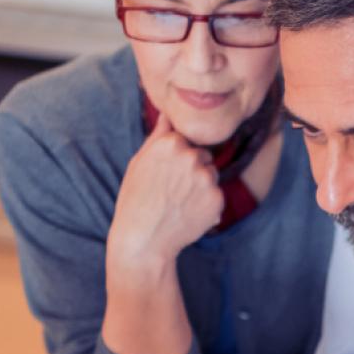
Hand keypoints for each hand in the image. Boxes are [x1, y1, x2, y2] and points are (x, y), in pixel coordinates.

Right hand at [107, 111, 223, 271]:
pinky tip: (189, 214)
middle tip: (172, 191)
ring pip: (212, 174)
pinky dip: (208, 204)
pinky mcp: (218, 199)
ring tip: (180, 203)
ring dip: (202, 186)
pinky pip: (217, 195)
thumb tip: (168, 112)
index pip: (186, 140)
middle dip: (193, 169)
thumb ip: (158, 136)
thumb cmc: (135, 201)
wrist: (143, 241)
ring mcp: (206, 178)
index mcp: (170, 142)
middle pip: (203, 156)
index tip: (165, 174)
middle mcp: (191, 156)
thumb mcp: (139, 163)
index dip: (176, 158)